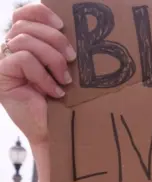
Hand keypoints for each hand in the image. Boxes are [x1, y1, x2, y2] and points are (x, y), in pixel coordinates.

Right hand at [0, 4, 74, 143]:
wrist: (54, 130)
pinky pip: (23, 60)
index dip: (40, 13)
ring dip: (51, 59)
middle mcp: (10, 49)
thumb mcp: (64, 69)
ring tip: (64, 81)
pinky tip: (53, 91)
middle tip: (72, 59)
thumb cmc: (62, 101)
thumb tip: (76, 30)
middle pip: (26, 25)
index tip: (62, 24)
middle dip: (54, 39)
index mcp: (26, 44)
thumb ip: (62, 49)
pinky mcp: (1, 74)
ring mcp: (3, 61)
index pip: (24, 14)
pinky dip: (43, 75)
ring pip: (24, 40)